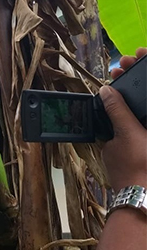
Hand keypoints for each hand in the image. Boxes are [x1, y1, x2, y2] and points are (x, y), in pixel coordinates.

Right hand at [100, 48, 146, 191]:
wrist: (138, 194)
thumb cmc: (137, 166)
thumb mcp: (126, 135)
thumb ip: (117, 110)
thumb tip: (107, 91)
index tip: (138, 54)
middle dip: (138, 73)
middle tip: (123, 64)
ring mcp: (145, 127)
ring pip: (142, 100)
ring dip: (130, 87)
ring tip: (117, 76)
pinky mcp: (141, 135)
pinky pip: (135, 112)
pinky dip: (126, 102)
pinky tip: (115, 96)